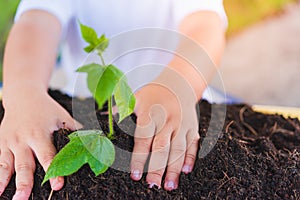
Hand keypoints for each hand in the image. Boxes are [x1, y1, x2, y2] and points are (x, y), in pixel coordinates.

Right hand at [0, 86, 80, 199]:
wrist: (23, 96)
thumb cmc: (46, 108)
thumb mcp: (62, 116)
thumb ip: (74, 131)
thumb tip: (93, 141)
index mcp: (40, 134)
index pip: (48, 156)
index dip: (53, 171)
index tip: (58, 185)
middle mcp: (23, 140)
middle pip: (25, 165)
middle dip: (25, 183)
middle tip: (24, 199)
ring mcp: (10, 143)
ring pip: (8, 166)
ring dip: (6, 183)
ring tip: (11, 199)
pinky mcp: (1, 144)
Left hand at [130, 76, 199, 190]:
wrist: (179, 82)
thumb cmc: (154, 93)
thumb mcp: (136, 96)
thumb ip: (122, 109)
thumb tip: (102, 117)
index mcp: (151, 113)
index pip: (144, 138)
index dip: (139, 157)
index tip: (134, 174)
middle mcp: (168, 120)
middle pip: (162, 147)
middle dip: (157, 168)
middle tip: (152, 185)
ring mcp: (182, 124)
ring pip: (179, 149)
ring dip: (174, 169)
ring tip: (169, 186)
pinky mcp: (193, 128)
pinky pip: (193, 145)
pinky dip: (190, 158)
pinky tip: (186, 172)